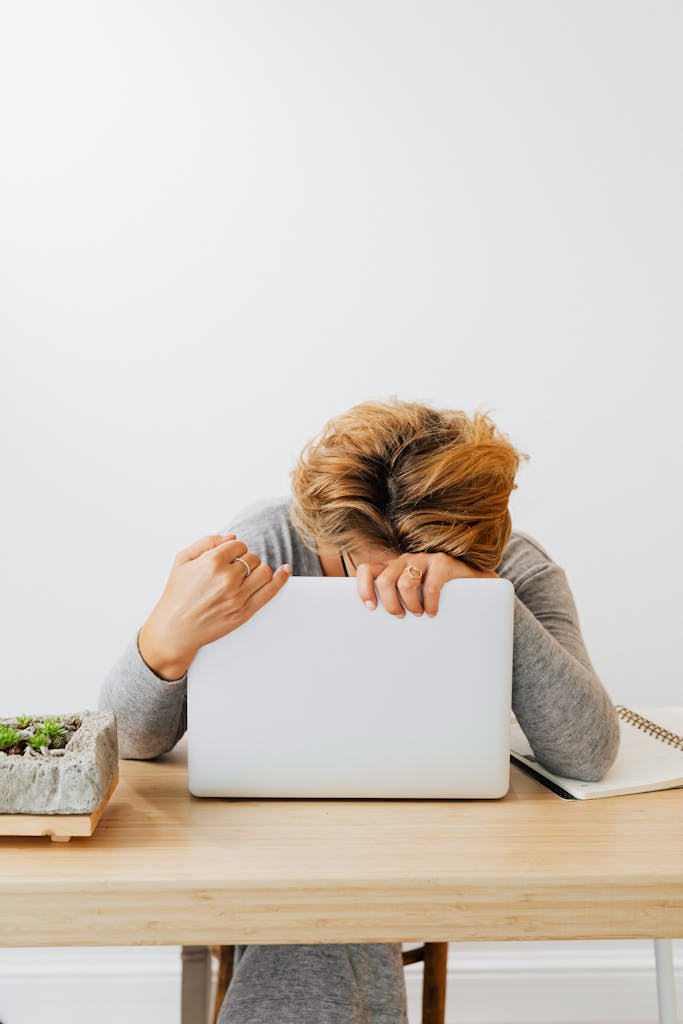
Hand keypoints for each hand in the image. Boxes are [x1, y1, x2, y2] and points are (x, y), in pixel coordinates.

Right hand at [138, 533, 290, 679]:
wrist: (175, 629)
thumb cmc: (177, 594)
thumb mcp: (182, 560)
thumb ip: (207, 542)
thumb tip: (233, 536)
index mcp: (212, 562)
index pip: (238, 545)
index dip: (234, 550)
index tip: (227, 558)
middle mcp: (227, 578)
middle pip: (252, 558)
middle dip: (244, 561)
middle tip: (231, 571)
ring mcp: (238, 596)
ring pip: (264, 571)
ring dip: (257, 570)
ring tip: (245, 577)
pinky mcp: (245, 612)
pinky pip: (270, 591)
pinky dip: (281, 579)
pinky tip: (285, 570)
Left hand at [355, 552, 497, 618]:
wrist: (475, 583)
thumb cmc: (438, 595)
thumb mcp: (413, 596)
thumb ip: (396, 600)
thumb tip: (374, 624)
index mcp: (394, 567)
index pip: (367, 570)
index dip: (363, 588)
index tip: (371, 608)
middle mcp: (406, 560)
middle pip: (384, 580)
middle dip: (390, 604)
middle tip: (401, 616)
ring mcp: (424, 559)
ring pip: (405, 582)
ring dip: (411, 605)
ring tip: (419, 614)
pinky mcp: (443, 563)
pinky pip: (430, 586)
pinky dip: (430, 604)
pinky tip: (433, 612)